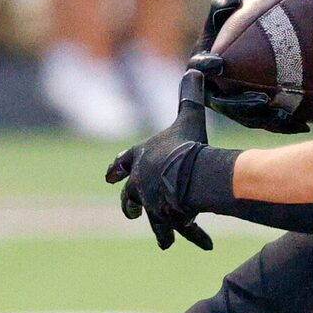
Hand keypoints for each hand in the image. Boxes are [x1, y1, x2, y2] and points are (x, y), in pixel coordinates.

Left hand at [105, 74, 216, 250]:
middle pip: (129, 197)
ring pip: (154, 218)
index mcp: (140, 158)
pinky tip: (205, 244)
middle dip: (130, 205)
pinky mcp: (167, 218)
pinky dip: (194, 235)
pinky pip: (181, 228)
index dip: (116, 169)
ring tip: (164, 241)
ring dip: (161, 228)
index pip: (121, 163)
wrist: (192, 174)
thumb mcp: (189, 117)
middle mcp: (140, 182)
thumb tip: (196, 68)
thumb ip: (190, 95)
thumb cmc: (188, 144)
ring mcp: (151, 203)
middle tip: (129, 212)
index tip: (108, 177)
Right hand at [189, 0, 309, 133]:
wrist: (236, 57)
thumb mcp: (219, 19)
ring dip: (266, 119)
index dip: (206, 67)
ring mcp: (231, 108)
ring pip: (247, 118)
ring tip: (285, 115)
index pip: (199, 68)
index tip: (217, 63)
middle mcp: (213, 92)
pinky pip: (266, 123)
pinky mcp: (249, 117)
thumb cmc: (225, 34)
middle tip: (261, 99)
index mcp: (201, 68)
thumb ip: (221, 6)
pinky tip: (304, 125)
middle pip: (225, 104)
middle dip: (242, 105)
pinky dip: (284, 124)